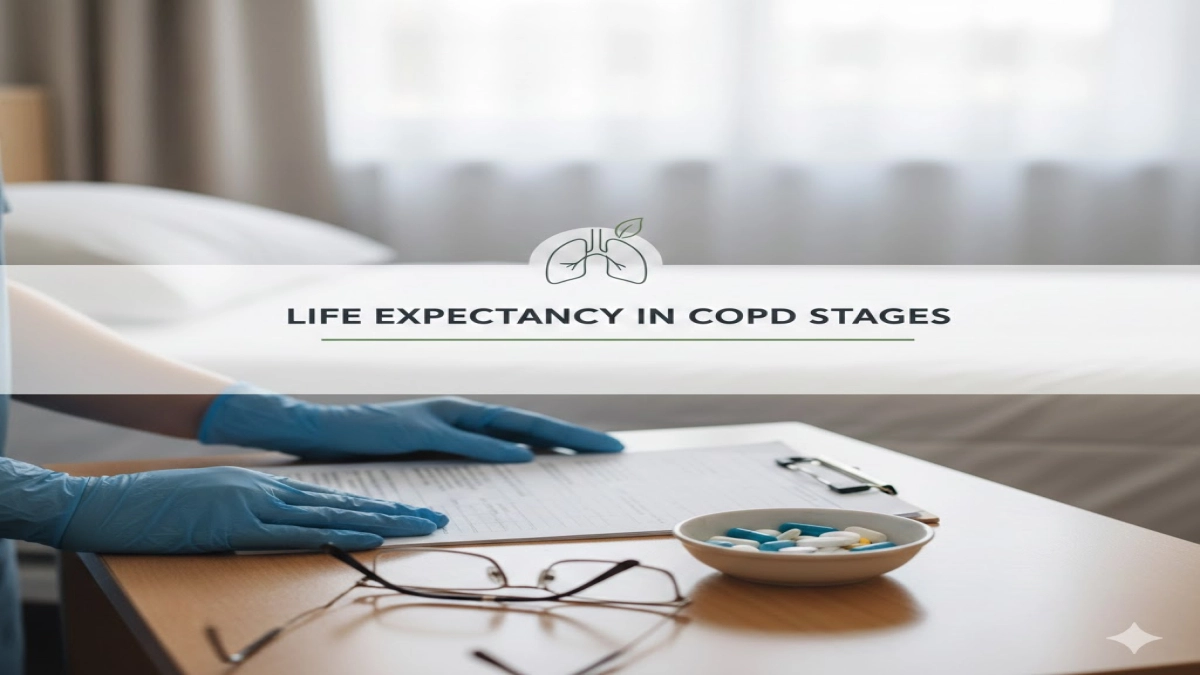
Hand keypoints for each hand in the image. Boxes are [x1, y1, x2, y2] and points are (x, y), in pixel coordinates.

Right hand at [57, 466, 447, 552]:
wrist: (108, 504)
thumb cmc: (154, 510)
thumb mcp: (210, 508)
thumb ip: (247, 516)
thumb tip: (277, 531)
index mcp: (261, 484)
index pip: (329, 496)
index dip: (371, 504)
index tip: (406, 511)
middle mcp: (266, 488)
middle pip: (343, 500)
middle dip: (393, 510)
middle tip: (434, 516)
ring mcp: (253, 503)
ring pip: (330, 512)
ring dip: (379, 520)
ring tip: (419, 527)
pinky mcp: (236, 522)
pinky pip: (296, 531)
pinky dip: (334, 532)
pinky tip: (365, 534)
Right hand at [199, 386, 624, 462]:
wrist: (321, 428)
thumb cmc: (375, 443)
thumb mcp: (428, 453)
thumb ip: (467, 455)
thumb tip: (511, 466)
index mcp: (466, 416)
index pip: (526, 427)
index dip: (565, 437)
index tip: (600, 450)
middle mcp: (462, 410)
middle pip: (530, 422)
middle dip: (574, 435)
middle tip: (614, 449)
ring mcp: (442, 416)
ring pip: (508, 425)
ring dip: (550, 437)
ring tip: (587, 450)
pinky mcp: (418, 429)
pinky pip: (463, 440)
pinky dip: (493, 448)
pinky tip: (521, 458)